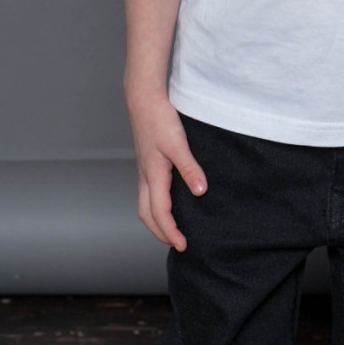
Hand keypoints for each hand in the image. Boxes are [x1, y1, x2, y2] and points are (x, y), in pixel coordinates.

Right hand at [126, 87, 206, 250]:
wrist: (143, 99)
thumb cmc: (159, 119)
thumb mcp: (178, 144)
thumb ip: (190, 168)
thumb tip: (200, 191)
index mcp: (153, 175)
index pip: (159, 213)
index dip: (170, 232)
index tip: (183, 245)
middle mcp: (145, 176)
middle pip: (146, 214)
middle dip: (160, 232)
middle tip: (177, 243)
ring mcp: (143, 170)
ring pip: (144, 204)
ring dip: (156, 220)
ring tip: (172, 227)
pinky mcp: (146, 162)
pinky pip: (147, 192)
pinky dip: (155, 204)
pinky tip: (169, 200)